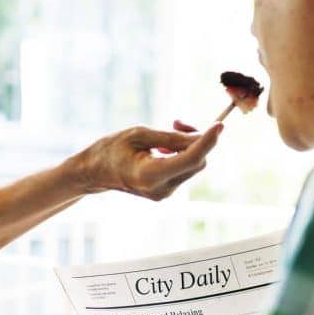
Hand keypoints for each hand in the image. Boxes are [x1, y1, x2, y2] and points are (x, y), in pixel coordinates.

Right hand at [71, 121, 222, 200]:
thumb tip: (202, 136)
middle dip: (196, 139)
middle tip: (177, 121)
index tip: (219, 125)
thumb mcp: (139, 134)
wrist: (94, 172)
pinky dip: (182, 154)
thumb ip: (172, 137)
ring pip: (193, 165)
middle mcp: (161, 189)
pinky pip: (184, 169)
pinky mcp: (166, 191)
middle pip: (196, 162)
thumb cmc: (111, 149)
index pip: (190, 159)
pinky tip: (163, 146)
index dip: (207, 141)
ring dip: (188, 145)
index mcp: (150, 175)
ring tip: (169, 130)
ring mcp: (164, 193)